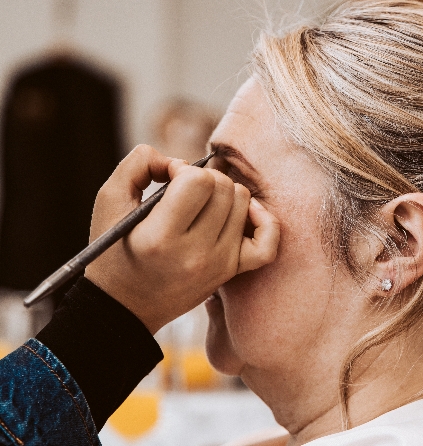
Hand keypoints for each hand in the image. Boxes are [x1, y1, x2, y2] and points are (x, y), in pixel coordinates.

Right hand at [85, 145, 279, 333]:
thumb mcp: (109, 202)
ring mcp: (219, 264)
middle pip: (224, 187)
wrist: (125, 307)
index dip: (183, 169)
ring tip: (200, 204)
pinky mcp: (231, 271)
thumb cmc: (114, 250)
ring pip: (244, 202)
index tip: (168, 180)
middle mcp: (196, 253)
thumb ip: (139, 164)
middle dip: (203, 178)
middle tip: (183, 192)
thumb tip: (177, 160)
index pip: (199, 181)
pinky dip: (262, 219)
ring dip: (224, 193)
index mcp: (161, 237)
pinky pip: (268, 241)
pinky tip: (243, 212)